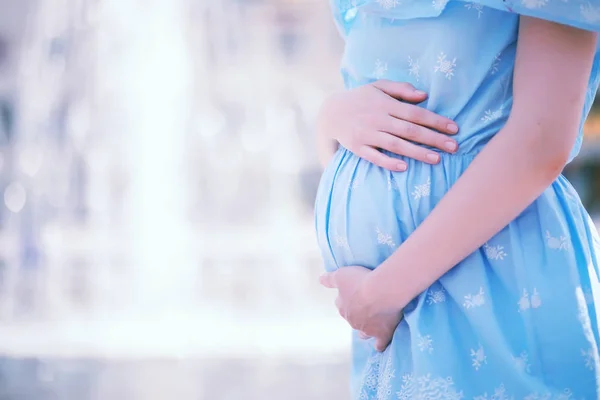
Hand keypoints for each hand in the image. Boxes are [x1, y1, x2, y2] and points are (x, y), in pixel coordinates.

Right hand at [316, 80, 458, 171]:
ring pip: (396, 145)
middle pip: (410, 130)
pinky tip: (404, 167)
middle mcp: (378, 119)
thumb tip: (424, 96)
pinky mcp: (357, 147)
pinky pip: (374, 156)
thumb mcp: (378, 86)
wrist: (330, 113)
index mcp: (386, 104)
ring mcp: (367, 134)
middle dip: (433, 139)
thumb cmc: (359, 99)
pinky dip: (388, 162)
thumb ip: (401, 89)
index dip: (436, 121)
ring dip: (417, 152)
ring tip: (437, 160)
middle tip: (454, 147)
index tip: (454, 129)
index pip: (416, 113)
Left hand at [319, 266, 403, 351]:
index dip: (347, 299)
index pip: (341, 304)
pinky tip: (381, 343)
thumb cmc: (360, 282)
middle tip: (365, 306)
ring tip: (371, 326)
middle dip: (357, 314)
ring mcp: (367, 329)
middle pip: (352, 318)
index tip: (352, 294)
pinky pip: (380, 344)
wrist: (380, 291)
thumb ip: (330, 279)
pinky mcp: (381, 334)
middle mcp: (353, 320)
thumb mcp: (341, 276)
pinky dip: (380, 344)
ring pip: (363, 333)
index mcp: (343, 307)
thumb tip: (320, 280)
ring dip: (365, 330)